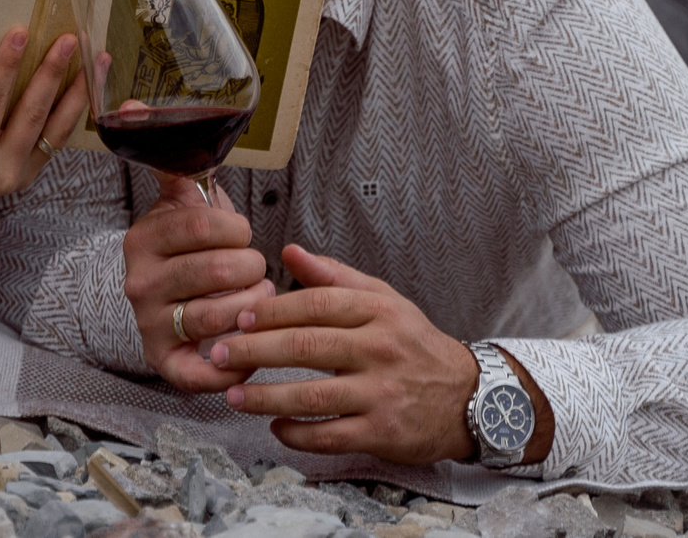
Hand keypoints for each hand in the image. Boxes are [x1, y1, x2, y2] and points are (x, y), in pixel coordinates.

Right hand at [0, 28, 89, 219]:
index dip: (6, 66)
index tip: (21, 34)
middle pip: (32, 113)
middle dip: (53, 73)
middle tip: (69, 39)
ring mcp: (19, 175)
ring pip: (56, 129)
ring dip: (78, 92)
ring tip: (96, 58)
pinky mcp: (30, 174)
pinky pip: (57, 140)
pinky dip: (73, 112)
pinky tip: (88, 87)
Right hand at [124, 174, 274, 391]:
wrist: (162, 295)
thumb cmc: (186, 243)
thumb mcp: (179, 197)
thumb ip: (173, 156)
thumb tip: (135, 107)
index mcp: (142, 240)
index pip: (204, 225)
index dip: (237, 229)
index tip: (240, 233)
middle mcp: (139, 284)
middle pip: (219, 270)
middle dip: (253, 267)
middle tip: (255, 269)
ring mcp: (149, 326)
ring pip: (219, 316)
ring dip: (253, 306)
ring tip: (257, 297)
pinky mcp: (163, 363)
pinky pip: (200, 375)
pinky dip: (233, 365)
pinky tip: (248, 345)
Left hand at [210, 244, 493, 464]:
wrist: (469, 397)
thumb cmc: (414, 344)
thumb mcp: (384, 300)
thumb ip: (334, 277)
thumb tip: (287, 251)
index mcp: (377, 311)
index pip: (315, 305)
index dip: (272, 311)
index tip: (238, 317)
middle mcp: (380, 349)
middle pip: (307, 347)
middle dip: (255, 351)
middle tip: (218, 353)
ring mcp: (382, 393)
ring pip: (313, 396)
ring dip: (266, 397)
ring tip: (232, 395)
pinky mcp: (383, 432)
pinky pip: (331, 436)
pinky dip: (297, 434)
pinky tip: (274, 428)